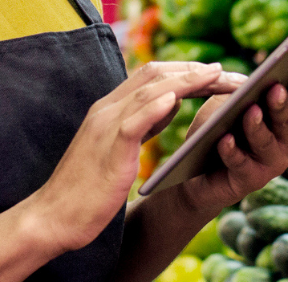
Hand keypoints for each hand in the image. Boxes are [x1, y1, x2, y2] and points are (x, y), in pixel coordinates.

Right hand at [27, 62, 246, 252]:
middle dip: (197, 71)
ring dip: (188, 81)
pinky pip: (133, 122)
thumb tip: (172, 101)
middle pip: (156, 74)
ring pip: (149, 91)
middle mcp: (107, 110)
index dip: (187, 70)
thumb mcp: (120, 148)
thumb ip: (143, 122)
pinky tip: (178, 99)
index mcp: (110, 109)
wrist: (53, 217)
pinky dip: (155, 107)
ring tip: (219, 76)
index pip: (152, 75)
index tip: (218, 72)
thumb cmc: (88, 188)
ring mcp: (105, 126)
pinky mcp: (108, 150)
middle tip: (234, 76)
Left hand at [173, 60, 287, 214]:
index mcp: (284, 115)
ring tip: (250, 112)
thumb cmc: (216, 129)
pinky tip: (225, 140)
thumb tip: (251, 82)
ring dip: (257, 127)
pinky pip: (242, 164)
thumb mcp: (227, 102)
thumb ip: (242, 91)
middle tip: (275, 89)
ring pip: (266, 143)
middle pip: (287, 120)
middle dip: (281, 105)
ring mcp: (270, 163)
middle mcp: (284, 140)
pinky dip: (233, 151)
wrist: (194, 171)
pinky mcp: (250, 181)